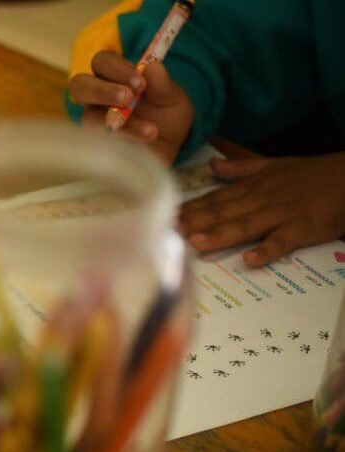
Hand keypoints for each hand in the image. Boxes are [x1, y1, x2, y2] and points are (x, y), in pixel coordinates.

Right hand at [69, 52, 192, 163]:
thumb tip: (152, 67)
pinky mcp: (95, 145)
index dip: (117, 69)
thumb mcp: (171, 98)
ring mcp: (92, 122)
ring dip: (119, 122)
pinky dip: (126, 142)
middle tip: (128, 98)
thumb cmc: (165, 115)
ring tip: (150, 130)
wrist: (168, 146)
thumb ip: (162, 84)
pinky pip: (101, 143)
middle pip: (79, 85)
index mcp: (112, 76)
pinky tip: (147, 144)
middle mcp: (96, 98)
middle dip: (102, 90)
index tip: (141, 83)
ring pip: (90, 118)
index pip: (103, 62)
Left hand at [177, 153, 344, 266]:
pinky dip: (268, 250)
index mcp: (254, 188)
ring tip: (195, 244)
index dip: (189, 209)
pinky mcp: (303, 228)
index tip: (163, 216)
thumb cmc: (313, 175)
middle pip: (223, 213)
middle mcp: (262, 200)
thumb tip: (213, 166)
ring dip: (221, 235)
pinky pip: (283, 241)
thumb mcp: (276, 166)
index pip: (215, 199)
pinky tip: (250, 259)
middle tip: (166, 233)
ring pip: (246, 226)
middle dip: (194, 223)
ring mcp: (282, 214)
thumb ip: (242, 170)